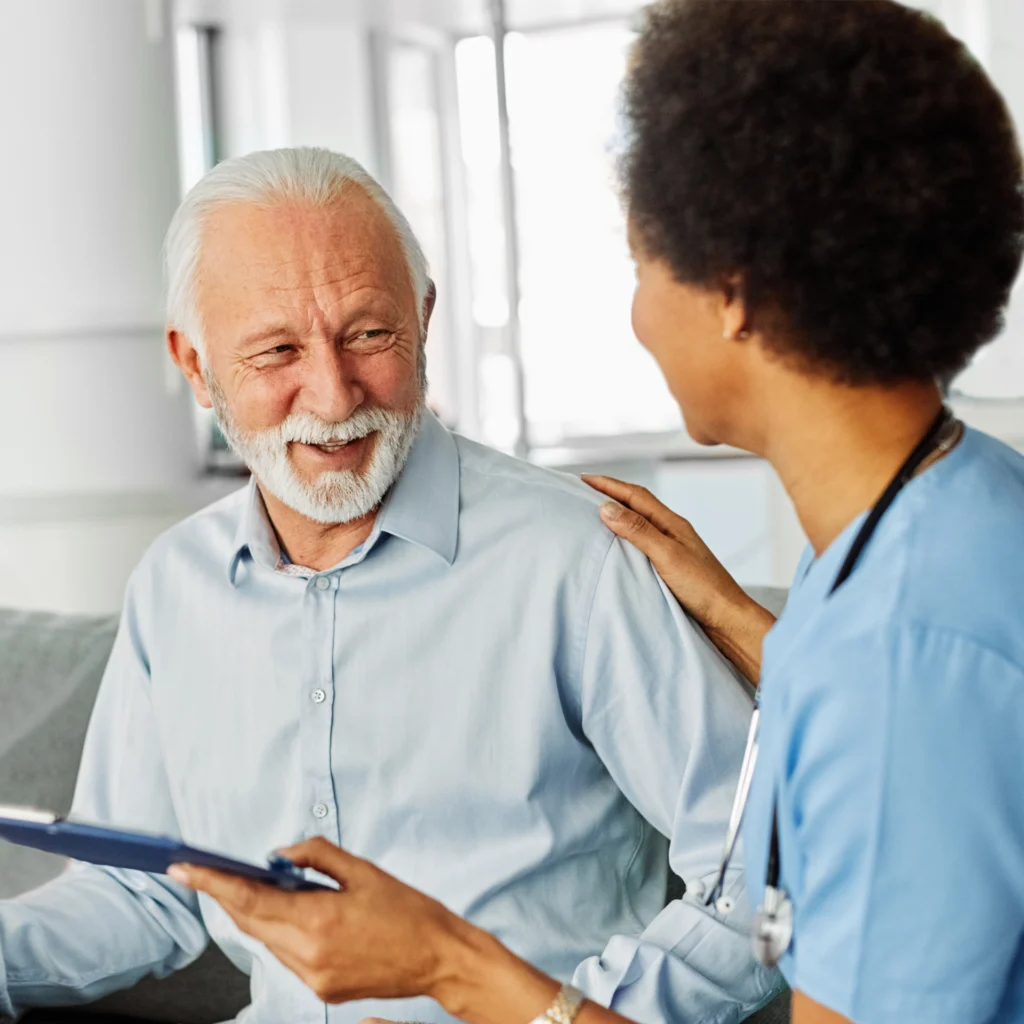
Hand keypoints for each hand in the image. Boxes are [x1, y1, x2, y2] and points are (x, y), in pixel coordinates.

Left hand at [169, 839, 484, 1008]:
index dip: (212, 883)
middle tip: (201, 871)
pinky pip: (284, 956)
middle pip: (249, 923)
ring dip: (250, 913)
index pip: (250, 900)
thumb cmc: (408, 910)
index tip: (184, 868)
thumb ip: (317, 856)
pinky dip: (276, 931)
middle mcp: (309, 955)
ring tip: (243, 886)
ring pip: (265, 941)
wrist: (438, 957)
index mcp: (320, 920)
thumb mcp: (365, 870)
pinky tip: (282, 913)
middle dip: (223, 896)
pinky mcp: (322, 989)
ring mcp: (313, 977)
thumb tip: (279, 854)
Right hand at [583, 475, 775, 681]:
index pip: (635, 496)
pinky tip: (615, 547)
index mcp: (672, 524)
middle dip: (609, 494)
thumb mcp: (667, 556)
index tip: (582, 479)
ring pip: (639, 524)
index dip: (608, 485)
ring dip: (616, 515)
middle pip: (636, 505)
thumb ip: (638, 531)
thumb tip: (607, 507)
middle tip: (583, 490)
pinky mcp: (670, 568)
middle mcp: (672, 532)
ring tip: (593, 514)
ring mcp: (672, 549)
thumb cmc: (704, 588)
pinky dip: (624, 538)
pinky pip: (641, 544)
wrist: (728, 619)